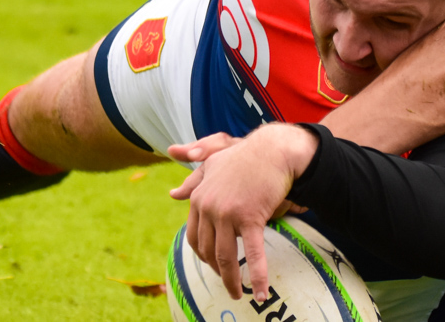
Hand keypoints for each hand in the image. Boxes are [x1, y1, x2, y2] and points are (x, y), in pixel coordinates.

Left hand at [168, 124, 318, 301]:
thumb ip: (193, 182)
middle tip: (229, 284)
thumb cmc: (244, 157)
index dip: (203, 256)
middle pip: (208, 250)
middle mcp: (208, 206)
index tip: (213, 267)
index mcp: (199, 197)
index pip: (194, 236)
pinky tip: (260, 291)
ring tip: (239, 294)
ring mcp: (227, 212)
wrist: (272, 150)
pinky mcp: (250, 217)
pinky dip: (257, 275)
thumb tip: (172, 195)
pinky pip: (253, 253)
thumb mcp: (212, 164)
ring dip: (232, 280)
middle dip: (218, 271)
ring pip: (226, 256)